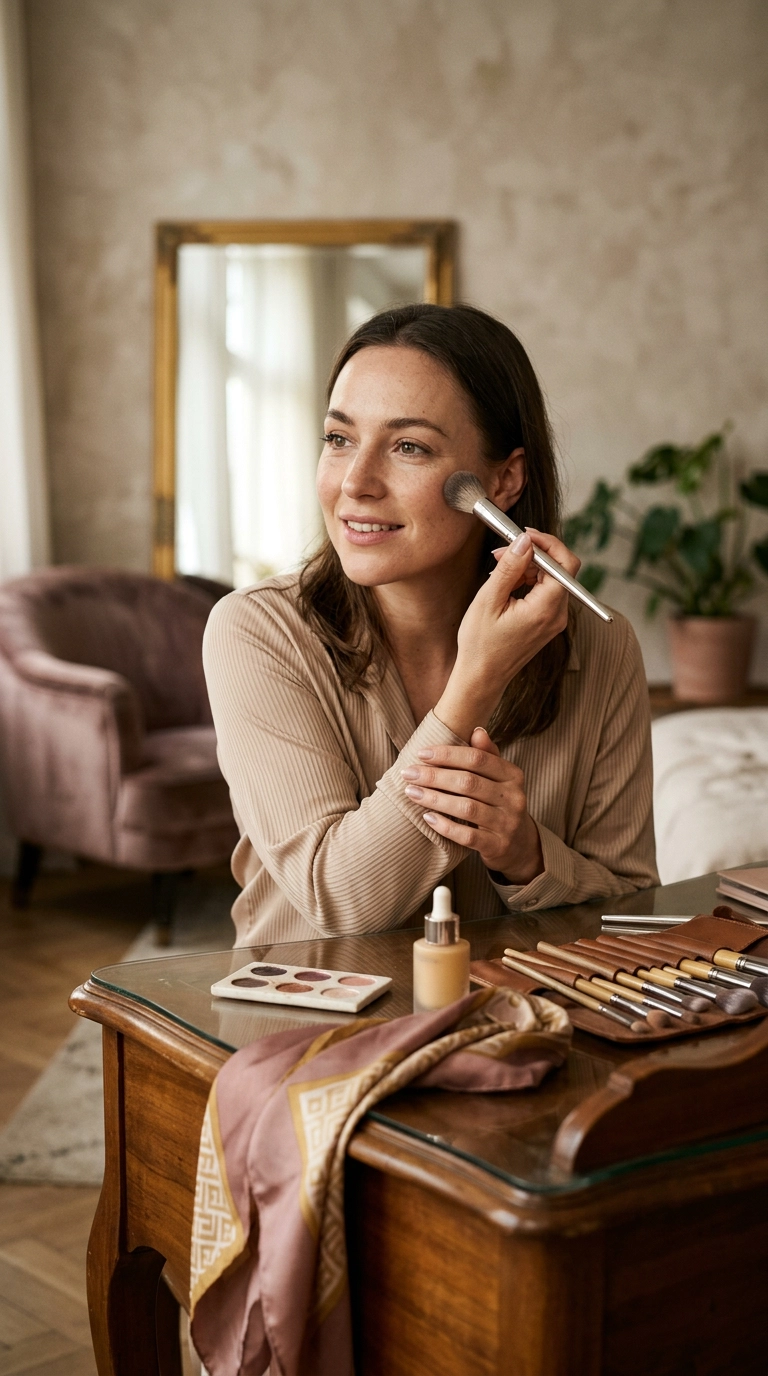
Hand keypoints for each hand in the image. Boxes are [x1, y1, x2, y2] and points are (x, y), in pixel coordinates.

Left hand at [401, 727, 543, 884]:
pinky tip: (427, 818)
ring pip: (466, 809)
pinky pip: (467, 836)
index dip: (447, 754)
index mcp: (513, 775)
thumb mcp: (500, 778)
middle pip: (468, 782)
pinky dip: (445, 826)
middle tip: (409, 773)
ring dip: (434, 799)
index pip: (477, 759)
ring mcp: (507, 823)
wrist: (519, 844)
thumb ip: (487, 755)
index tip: (421, 753)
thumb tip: (477, 730)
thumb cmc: (500, 804)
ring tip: (411, 792)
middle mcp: (514, 798)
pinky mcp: (498, 846)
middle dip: (434, 776)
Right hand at [435, 529, 579, 740]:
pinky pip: (545, 593)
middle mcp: (557, 615)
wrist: (481, 678)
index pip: (564, 564)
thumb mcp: (489, 601)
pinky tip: (505, 587)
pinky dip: (528, 583)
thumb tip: (525, 542)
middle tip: (502, 553)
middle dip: (533, 555)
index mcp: (546, 609)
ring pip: (551, 580)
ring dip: (528, 569)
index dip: (547, 543)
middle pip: (559, 570)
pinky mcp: (548, 623)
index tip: (524, 535)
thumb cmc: (480, 644)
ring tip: (498, 572)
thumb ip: (509, 568)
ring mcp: (555, 621)